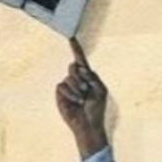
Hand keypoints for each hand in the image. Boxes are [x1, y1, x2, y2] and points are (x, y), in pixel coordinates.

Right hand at [57, 37, 108, 154]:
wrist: (88, 124)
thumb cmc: (96, 109)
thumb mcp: (101, 90)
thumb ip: (93, 77)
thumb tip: (79, 68)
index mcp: (87, 77)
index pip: (80, 60)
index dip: (76, 49)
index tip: (71, 38)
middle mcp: (76, 79)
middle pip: (74, 67)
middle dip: (82, 78)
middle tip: (86, 91)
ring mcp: (67, 86)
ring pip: (69, 78)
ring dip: (77, 89)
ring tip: (82, 100)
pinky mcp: (60, 94)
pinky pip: (62, 86)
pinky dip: (70, 93)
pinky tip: (75, 102)